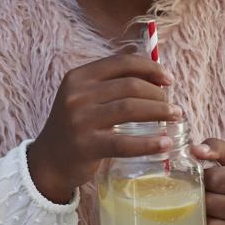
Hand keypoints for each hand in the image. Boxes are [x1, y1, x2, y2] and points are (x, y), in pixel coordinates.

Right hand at [28, 54, 180, 203]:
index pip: (122, 62)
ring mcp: (80, 120)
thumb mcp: (85, 97)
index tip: (169, 80)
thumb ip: (112, 83)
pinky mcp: (86, 146)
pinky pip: (124, 143)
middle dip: (158, 93)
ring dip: (159, 111)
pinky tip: (166, 144)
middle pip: (130, 85)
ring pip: (130, 109)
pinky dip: (149, 143)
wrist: (48, 162)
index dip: (150, 68)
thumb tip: (155, 73)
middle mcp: (77, 95)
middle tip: (173, 106)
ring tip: (175, 117)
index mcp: (79, 77)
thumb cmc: (76, 126)